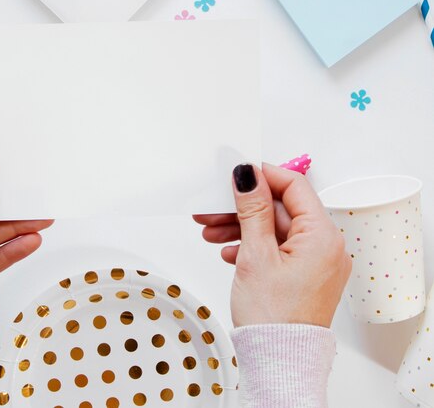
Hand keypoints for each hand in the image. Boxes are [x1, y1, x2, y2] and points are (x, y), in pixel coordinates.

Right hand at [194, 163, 350, 327]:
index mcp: (322, 236)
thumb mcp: (256, 254)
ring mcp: (314, 262)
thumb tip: (248, 175)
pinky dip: (252, 246)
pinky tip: (229, 252)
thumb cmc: (274, 318)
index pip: (294, 186)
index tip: (236, 173)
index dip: (263, 175)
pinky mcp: (303, 275)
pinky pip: (276, 248)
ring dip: (242, 227)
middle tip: (212, 206)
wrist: (278, 363)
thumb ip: (252, 209)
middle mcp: (325, 246)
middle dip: (243, 208)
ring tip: (211, 231)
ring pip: (274, 229)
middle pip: (280, 209)